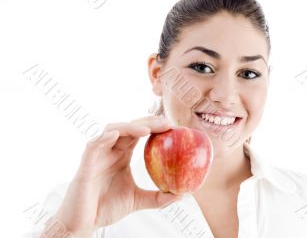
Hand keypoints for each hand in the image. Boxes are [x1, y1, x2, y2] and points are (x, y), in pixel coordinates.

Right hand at [47, 116, 180, 237]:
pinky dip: (105, 137)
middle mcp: (110, 151)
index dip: (154, 126)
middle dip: (147, 122)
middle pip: (128, 127)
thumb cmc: (106, 208)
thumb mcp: (138, 200)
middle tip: (166, 123)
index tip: (173, 126)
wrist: (83, 223)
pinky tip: (118, 134)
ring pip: (111, 130)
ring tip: (148, 129)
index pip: (138, 133)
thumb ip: (159, 197)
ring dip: (129, 126)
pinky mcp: (85, 165)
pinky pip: (93, 145)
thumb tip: (183, 194)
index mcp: (121, 155)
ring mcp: (97, 155)